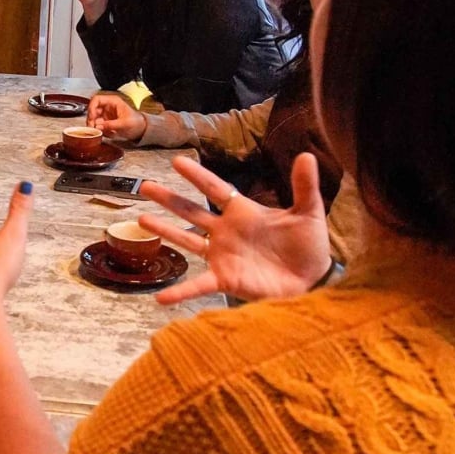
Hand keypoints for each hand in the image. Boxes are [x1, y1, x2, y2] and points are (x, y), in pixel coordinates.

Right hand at [87, 92, 145, 140]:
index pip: (96, 99)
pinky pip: (97, 125)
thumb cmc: (136, 122)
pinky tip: (107, 133)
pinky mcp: (106, 122)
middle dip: (91, 119)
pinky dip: (99, 130)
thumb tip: (98, 126)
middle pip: (92, 110)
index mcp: (113, 101)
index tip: (92, 118)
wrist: (141, 129)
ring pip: (93, 118)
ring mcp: (106, 114)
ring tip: (101, 132)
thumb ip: (111, 125)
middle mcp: (107, 107)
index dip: (91, 108)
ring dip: (95, 126)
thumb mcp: (124, 123)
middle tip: (92, 128)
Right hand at [138, 153, 331, 304]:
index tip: (177, 161)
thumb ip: (304, 186)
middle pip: (191, 210)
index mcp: (243, 212)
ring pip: (186, 240)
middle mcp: (226, 232)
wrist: (313, 280)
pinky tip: (160, 298)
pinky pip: (198, 285)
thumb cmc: (309, 246)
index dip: (197, 176)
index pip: (215, 189)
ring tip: (141, 219)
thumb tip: (307, 155)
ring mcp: (222, 255)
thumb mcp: (308, 213)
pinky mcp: (225, 279)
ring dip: (165, 230)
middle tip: (144, 185)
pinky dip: (180, 292)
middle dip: (168, 198)